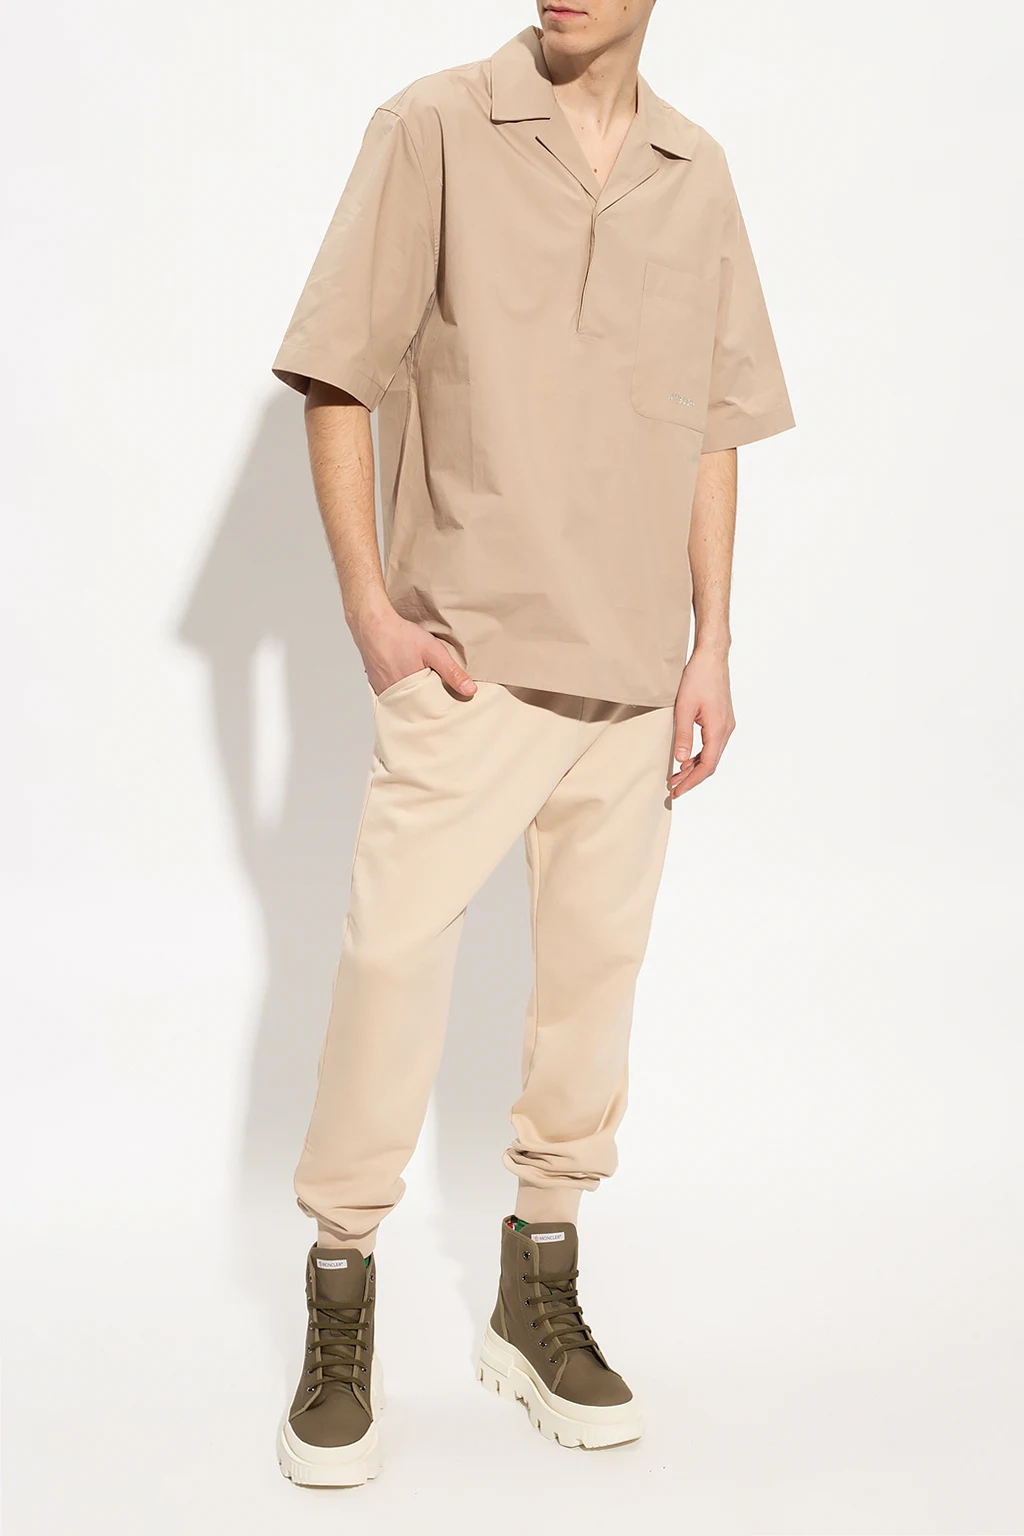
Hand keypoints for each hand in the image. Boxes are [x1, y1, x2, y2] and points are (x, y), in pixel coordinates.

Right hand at [351, 603, 476, 698]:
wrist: (372, 624)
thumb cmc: (400, 635)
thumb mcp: (433, 651)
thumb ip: (452, 672)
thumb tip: (470, 691)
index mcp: (410, 692)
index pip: (430, 711)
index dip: (441, 706)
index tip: (450, 702)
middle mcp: (395, 696)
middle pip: (417, 708)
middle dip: (428, 704)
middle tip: (438, 693)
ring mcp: (383, 692)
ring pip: (405, 702)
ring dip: (415, 698)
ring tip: (424, 686)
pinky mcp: (377, 686)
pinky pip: (393, 696)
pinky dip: (402, 691)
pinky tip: (408, 681)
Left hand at [669, 647, 734, 797]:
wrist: (712, 656)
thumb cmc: (698, 677)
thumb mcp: (684, 707)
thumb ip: (683, 735)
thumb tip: (680, 761)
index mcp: (718, 729)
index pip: (707, 765)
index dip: (692, 781)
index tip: (677, 791)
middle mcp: (726, 729)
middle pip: (710, 763)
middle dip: (692, 778)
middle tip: (673, 788)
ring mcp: (725, 724)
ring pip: (711, 754)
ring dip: (694, 767)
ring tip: (676, 776)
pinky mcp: (721, 719)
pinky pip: (712, 744)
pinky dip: (699, 755)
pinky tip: (686, 758)